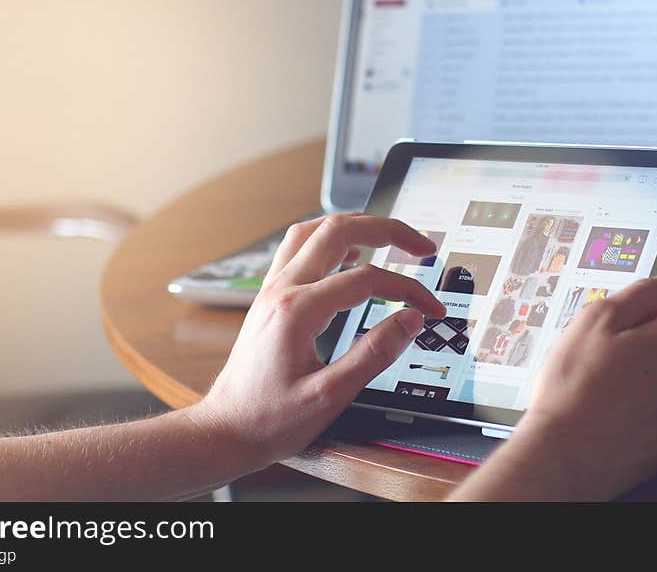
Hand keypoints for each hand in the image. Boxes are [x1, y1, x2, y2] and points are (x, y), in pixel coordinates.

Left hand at [197, 213, 445, 471]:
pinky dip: (330, 239)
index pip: (366, 279)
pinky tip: (349, 253)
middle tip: (421, 246)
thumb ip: (374, 354)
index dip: (407, 288)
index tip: (430, 308)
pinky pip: (299, 247)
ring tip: (389, 236)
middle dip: (387, 230)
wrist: (225, 430)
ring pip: (314, 230)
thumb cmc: (269, 419)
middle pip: (338, 230)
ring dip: (356, 225)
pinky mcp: (270, 297)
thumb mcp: (330, 396)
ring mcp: (272, 289)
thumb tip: (410, 321)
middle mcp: (281, 289)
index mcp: (297, 311)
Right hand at [449, 270, 656, 500]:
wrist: (567, 453)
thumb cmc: (574, 388)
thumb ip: (642, 294)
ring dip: (653, 379)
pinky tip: (616, 411)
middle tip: (610, 356)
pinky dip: (650, 409)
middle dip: (655, 346)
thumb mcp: (594, 321)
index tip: (637, 321)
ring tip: (609, 387)